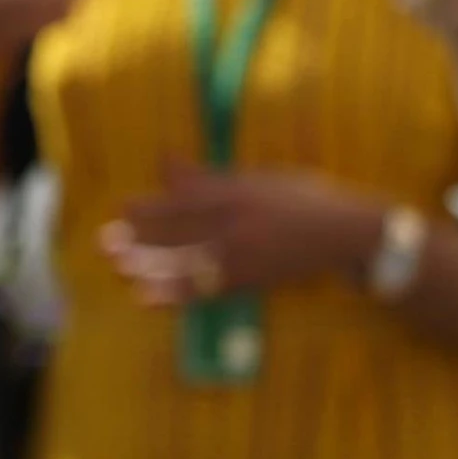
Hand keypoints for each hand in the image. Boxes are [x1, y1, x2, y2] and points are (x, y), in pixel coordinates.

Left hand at [101, 159, 378, 306]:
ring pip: (188, 263)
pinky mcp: (252, 280)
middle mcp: (238, 224)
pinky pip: (207, 289)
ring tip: (119, 268)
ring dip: (151, 267)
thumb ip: (208, 176)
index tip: (121, 208)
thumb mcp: (256, 178)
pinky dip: (175, 295)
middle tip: (107, 244)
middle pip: (181, 233)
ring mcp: (245, 254)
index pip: (185, 202)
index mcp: (237, 193)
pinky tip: (148, 298)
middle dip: (142, 240)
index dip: (152, 208)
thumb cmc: (301, 199)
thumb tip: (164, 159)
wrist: (350, 234)